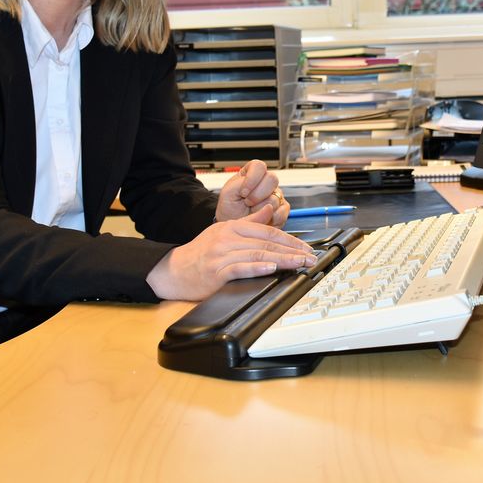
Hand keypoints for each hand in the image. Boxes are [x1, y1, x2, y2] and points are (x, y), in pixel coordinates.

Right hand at [146, 206, 315, 300]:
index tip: (305, 247)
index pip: (268, 231)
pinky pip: (241, 267)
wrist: (173, 270)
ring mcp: (222, 254)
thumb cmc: (199, 253)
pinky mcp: (217, 272)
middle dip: (292, 250)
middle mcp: (228, 238)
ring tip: (299, 264)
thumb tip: (269, 210)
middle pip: (267, 242)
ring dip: (283, 260)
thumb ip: (249, 221)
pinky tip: (272, 268)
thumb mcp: (224, 231)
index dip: (290, 239)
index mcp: (232, 227)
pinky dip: (258, 267)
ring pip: (258, 254)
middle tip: (310, 257)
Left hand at [214, 159, 290, 226]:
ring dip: (260, 209)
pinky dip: (270, 219)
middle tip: (247, 203)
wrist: (235, 228)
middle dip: (257, 195)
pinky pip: (282, 212)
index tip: (243, 192)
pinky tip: (261, 219)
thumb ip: (241, 183)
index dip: (252, 179)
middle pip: (272, 179)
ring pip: (276, 198)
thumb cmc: (229, 209)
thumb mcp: (228, 193)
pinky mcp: (282, 209)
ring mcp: (276, 195)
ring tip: (252, 212)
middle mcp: (265, 182)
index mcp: (251, 173)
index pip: (259, 166)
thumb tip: (258, 188)